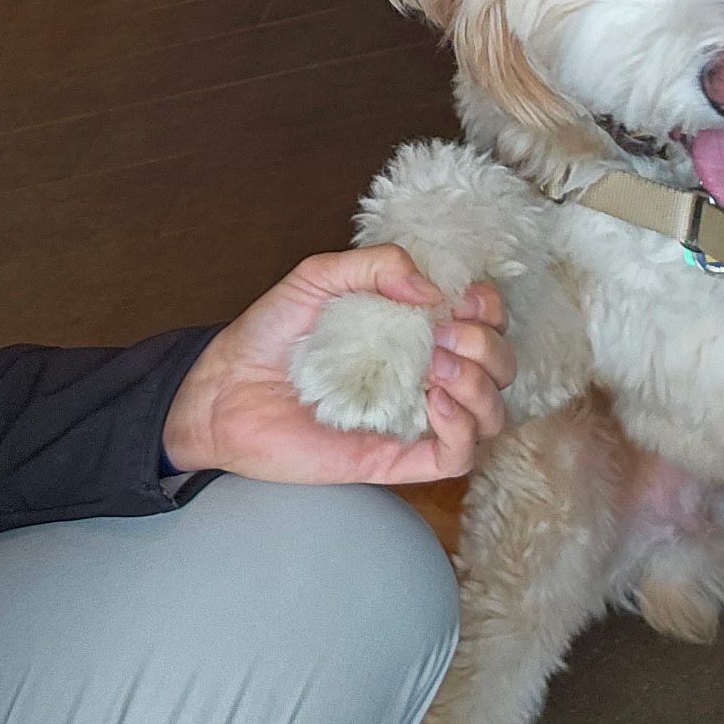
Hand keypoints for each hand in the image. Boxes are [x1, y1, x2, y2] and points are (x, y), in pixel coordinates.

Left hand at [161, 246, 513, 484]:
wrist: (224, 392)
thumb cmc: (269, 335)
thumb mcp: (317, 278)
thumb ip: (372, 265)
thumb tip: (431, 289)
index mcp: (411, 328)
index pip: (482, 320)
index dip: (489, 307)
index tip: (463, 298)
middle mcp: (422, 372)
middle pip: (499, 367)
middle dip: (489, 347)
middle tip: (446, 335)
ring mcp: (412, 417)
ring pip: (491, 416)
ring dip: (481, 387)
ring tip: (436, 370)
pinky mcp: (396, 458)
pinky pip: (457, 457)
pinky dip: (462, 430)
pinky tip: (433, 403)